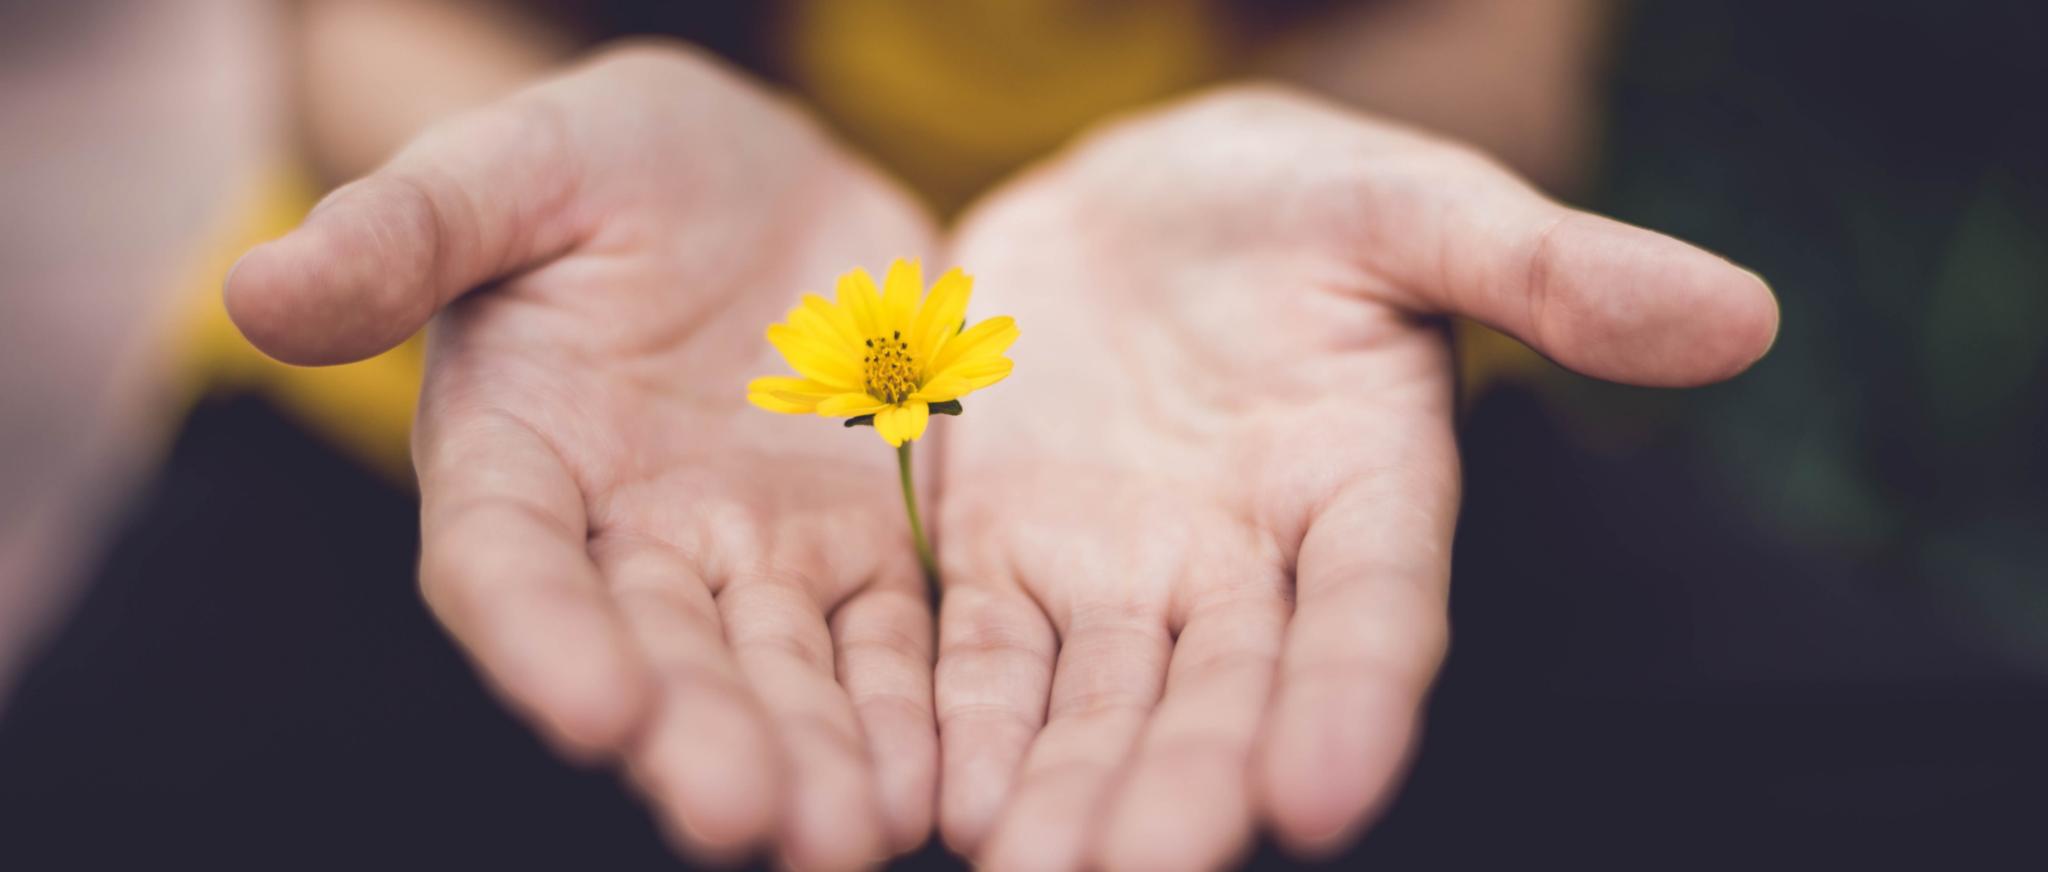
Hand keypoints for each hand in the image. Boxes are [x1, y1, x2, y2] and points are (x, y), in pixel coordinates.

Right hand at [227, 45, 939, 870]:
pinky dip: (911, 709)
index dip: (543, 639)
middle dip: (700, 737)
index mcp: (518, 456)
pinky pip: (891, 638)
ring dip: (815, 756)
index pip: (511, 566)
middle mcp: (628, 536)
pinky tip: (938, 780)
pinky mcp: (863, 545)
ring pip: (782, 671)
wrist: (757, 173)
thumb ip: (408, 230)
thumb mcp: (516, 164)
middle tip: (745, 819)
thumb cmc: (608, 161)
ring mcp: (753, 552)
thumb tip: (256, 287)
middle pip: (658, 654)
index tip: (594, 711)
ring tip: (852, 833)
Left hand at [931, 85, 1776, 871]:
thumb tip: (1740, 314)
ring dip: (1069, 789)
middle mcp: (1249, 565)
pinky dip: (966, 722)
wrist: (1133, 200)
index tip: (1326, 794)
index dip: (1355, 700)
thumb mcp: (1411, 205)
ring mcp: (1123, 573)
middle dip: (1187, 785)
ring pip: (1100, 702)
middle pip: (1224, 693)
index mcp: (1366, 489)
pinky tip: (944, 795)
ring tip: (1032, 871)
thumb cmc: (1294, 199)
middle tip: (1143, 871)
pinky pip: (984, 653)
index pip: (1374, 613)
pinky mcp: (1007, 558)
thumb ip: (1548, 267)